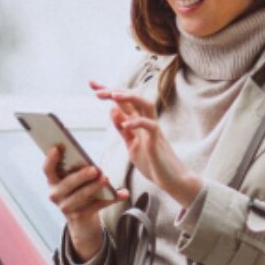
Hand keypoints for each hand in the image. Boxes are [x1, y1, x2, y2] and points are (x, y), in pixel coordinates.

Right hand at [43, 144, 126, 258]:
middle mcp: (56, 194)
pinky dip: (111, 199)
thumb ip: (79, 169)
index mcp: (53, 182)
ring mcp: (66, 207)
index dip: (50, 159)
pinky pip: (97, 206)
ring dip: (95, 186)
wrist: (81, 220)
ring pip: (81, 195)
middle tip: (94, 169)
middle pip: (67, 183)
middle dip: (81, 176)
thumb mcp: (75, 181)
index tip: (57, 148)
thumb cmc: (79, 191)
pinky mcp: (79, 217)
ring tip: (106, 179)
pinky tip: (123, 194)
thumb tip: (93, 162)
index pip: (48, 169)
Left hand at [91, 81, 201, 206]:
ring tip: (113, 96)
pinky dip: (137, 123)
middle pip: (134, 97)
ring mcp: (154, 130)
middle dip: (115, 90)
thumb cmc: (153, 163)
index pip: (123, 102)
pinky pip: (150, 126)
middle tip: (96, 90)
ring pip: (146, 105)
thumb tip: (112, 109)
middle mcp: (147, 122)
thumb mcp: (131, 145)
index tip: (92, 84)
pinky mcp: (157, 142)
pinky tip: (125, 124)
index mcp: (138, 123)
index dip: (108, 91)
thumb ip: (123, 129)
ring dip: (130, 98)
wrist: (172, 180)